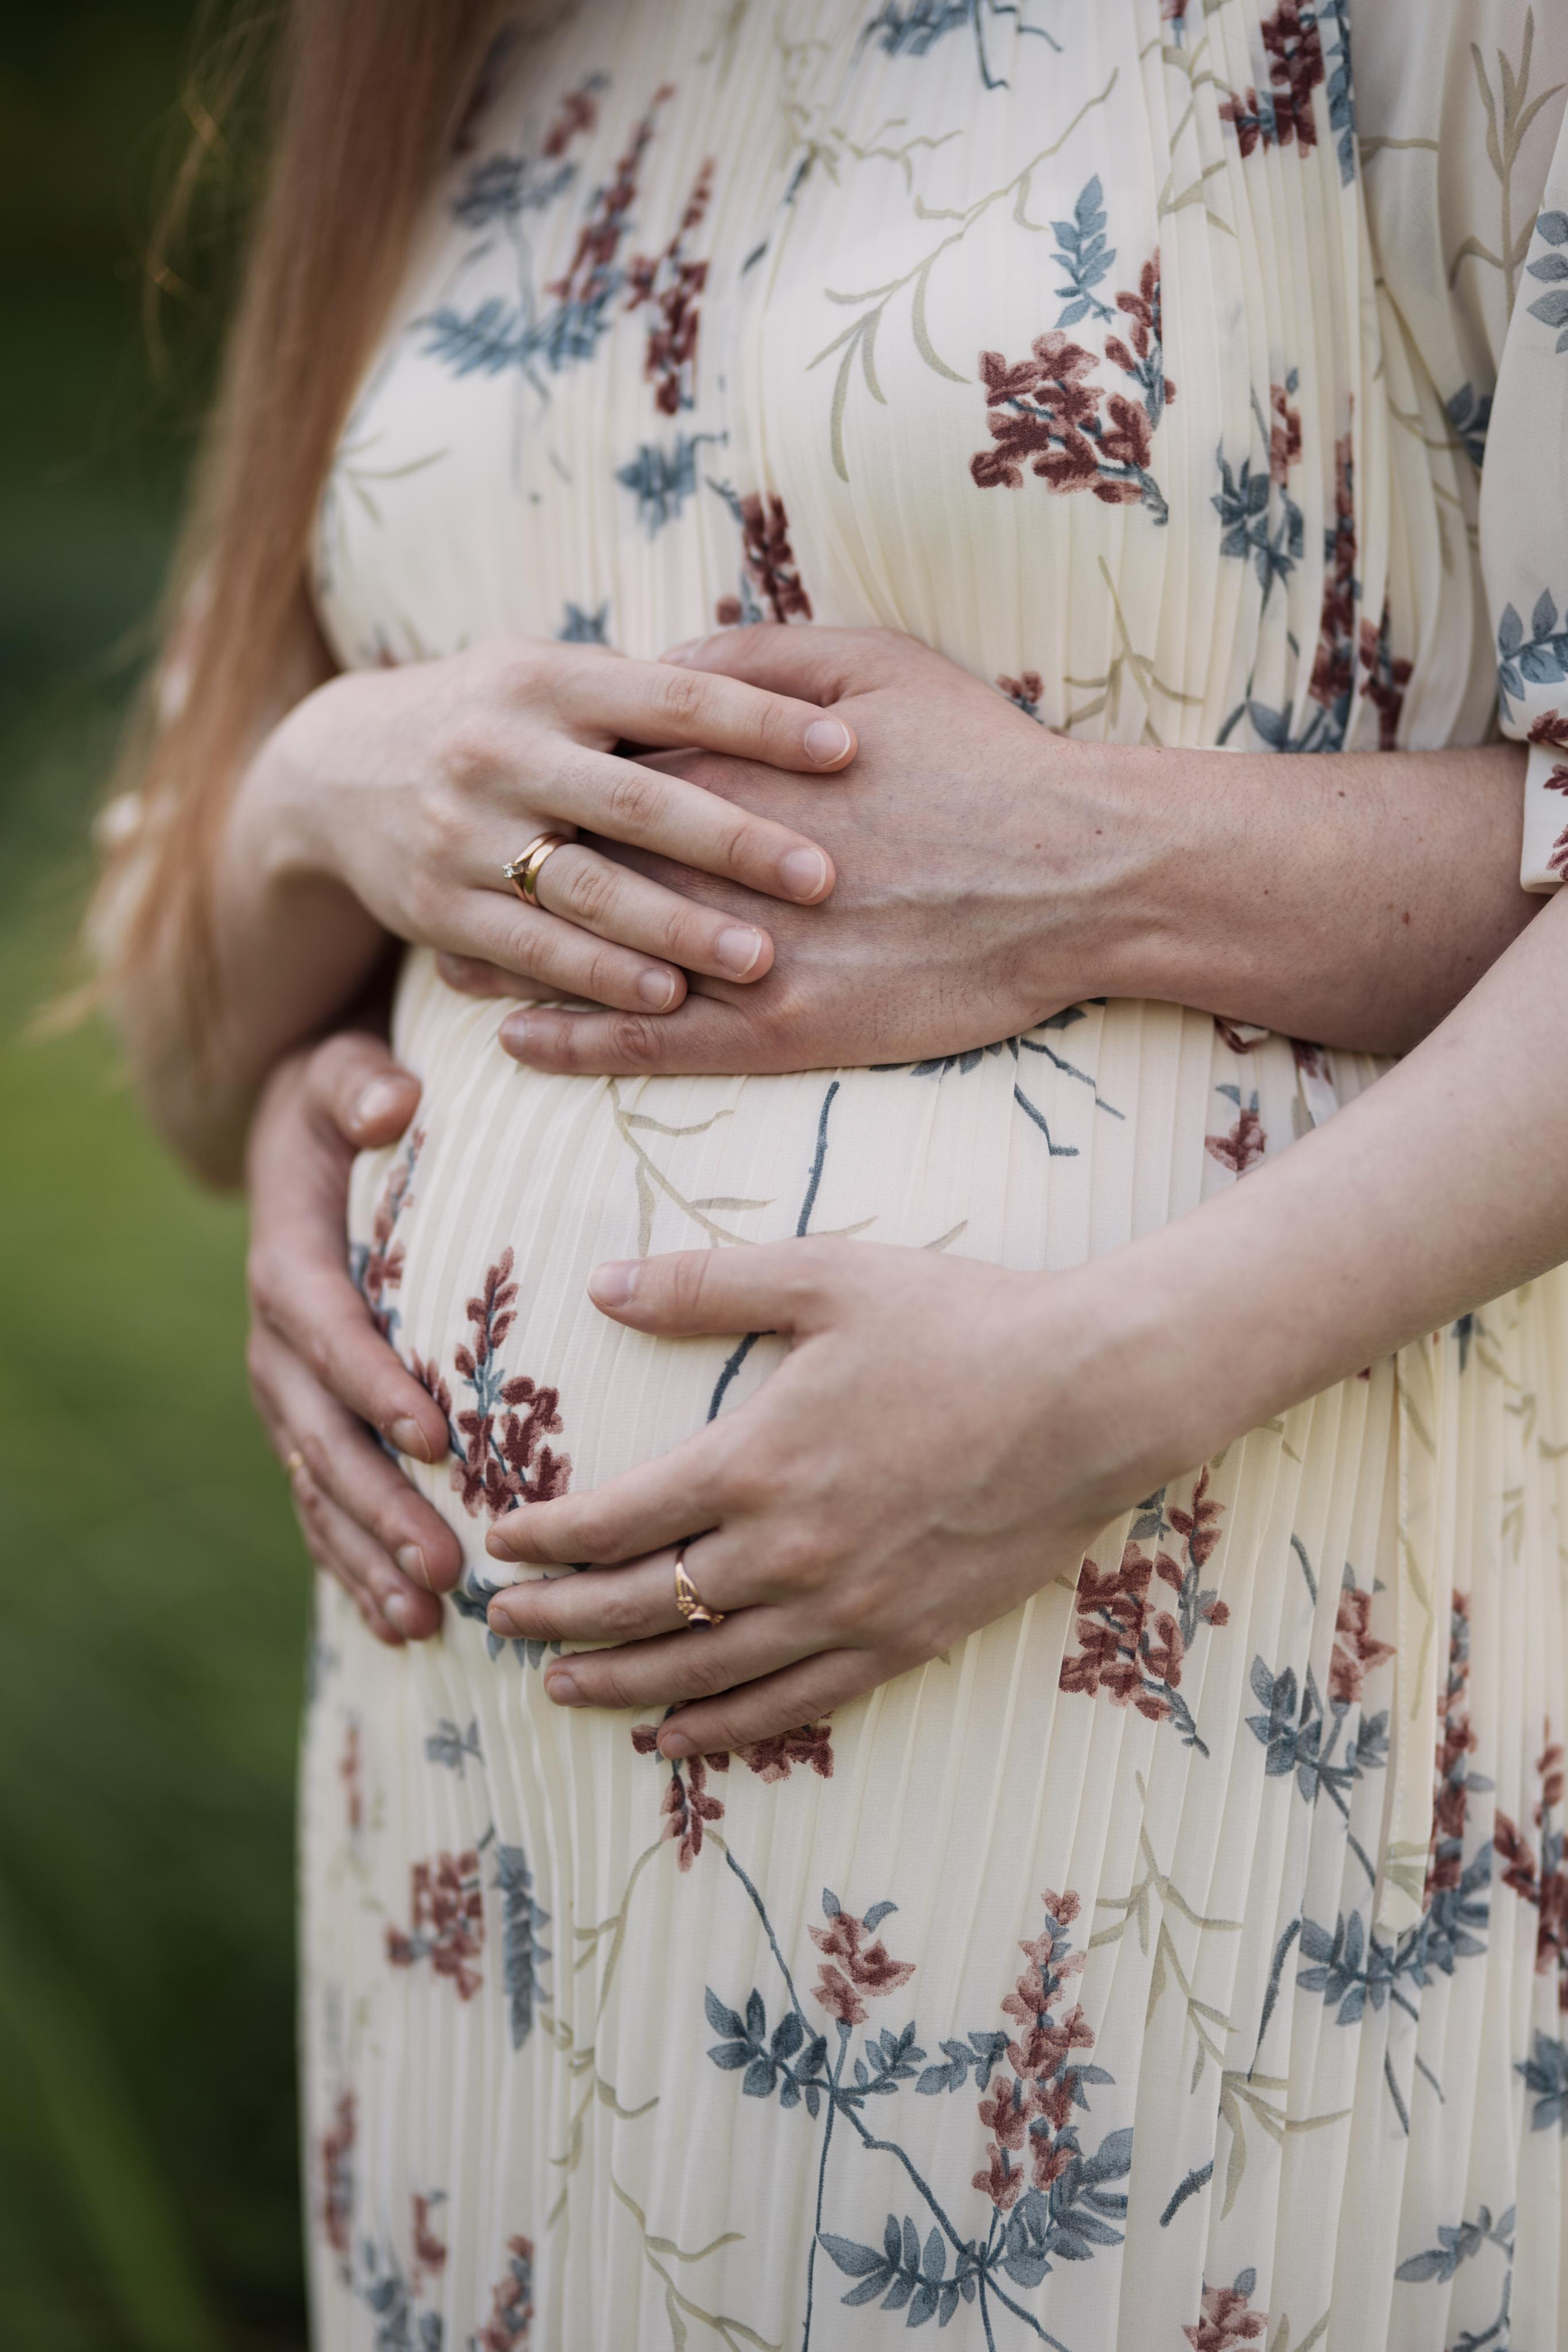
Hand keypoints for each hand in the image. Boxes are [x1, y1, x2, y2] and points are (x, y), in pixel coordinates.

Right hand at [234, 635, 854, 1017]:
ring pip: (586, 886)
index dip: (760, 720)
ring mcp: (464, 833)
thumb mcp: (552, 675)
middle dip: (734, 841)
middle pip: (635, 798)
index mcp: (546, 677)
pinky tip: (669, 999)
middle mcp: (501, 749)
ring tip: (762, 958)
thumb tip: (781, 692)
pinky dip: (601, 976)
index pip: (671, 694)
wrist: (336, 770)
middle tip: (823, 876)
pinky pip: (533, 949)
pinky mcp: (439, 909)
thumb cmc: (492, 716)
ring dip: (677, 927)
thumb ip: (645, 694)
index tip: (847, 747)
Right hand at [245, 1031, 462, 1644]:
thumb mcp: (347, 1069)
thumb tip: (390, 1104)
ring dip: (366, 1555)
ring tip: (423, 1622)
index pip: (325, 1327)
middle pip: (319, 1433)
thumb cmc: (349, 1096)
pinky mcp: (310, 1423)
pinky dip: (355, 1564)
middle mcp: (276, 1340)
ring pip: (317, 1487)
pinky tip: (403, 1627)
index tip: (434, 1435)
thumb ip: (363, 1082)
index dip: (371, 1381)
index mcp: (289, 1258)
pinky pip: (323, 1504)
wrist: (305, 1139)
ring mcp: (288, 1392)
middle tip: (443, 1564)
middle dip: (377, 1503)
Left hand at [448, 626, 1139, 1074]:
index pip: (600, 772)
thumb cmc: (986, 758)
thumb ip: (754, 656)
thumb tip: (657, 660)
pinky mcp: (783, 1030)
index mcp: (733, 765)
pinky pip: (650, 1044)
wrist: (1079, 870)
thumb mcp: (876, 661)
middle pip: (575, 864)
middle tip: (435, 873)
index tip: (492, 785)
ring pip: (596, 960)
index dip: (539, 782)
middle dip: (503, 870)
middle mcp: (720, 859)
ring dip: (516, 961)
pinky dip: (577, 1043)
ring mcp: (749, 951)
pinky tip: (520, 1042)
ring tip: (449, 962)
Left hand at [479, 1238, 1153, 1753]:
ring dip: (622, 1685)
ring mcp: (847, 1610)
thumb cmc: (962, 1321)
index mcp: (755, 1463)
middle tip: (501, 1624)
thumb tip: (600, 1282)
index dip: (546, 1538)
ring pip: (705, 1672)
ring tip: (562, 1690)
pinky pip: (793, 1706)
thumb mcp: (824, 1276)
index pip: (614, 1521)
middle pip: (640, 1607)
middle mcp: (788, 1553)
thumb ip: (704, 1285)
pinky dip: (724, 1728)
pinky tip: (678, 1739)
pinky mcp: (905, 1642)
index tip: (501, 1543)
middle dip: (559, 1618)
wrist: (1094, 1394)